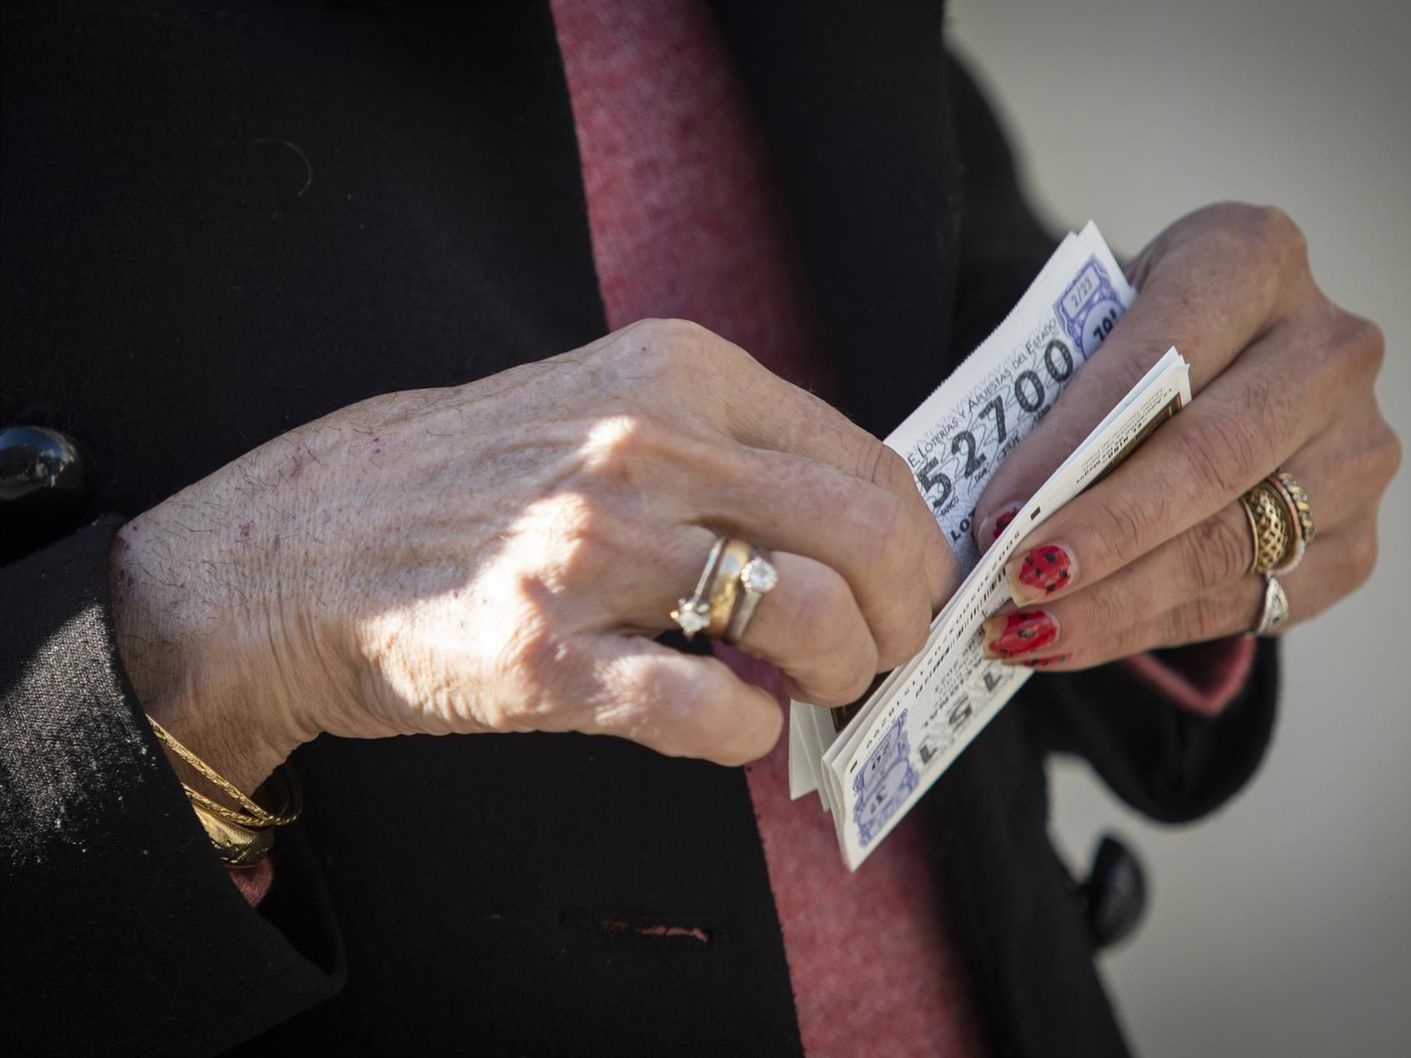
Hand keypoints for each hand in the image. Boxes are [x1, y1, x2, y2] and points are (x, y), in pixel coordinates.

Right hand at [111, 319, 957, 789]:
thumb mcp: (602, 404)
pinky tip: (734, 724)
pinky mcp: (549, 657)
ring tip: (809, 690)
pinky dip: (750, 731)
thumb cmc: (464, 484)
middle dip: (902, 614)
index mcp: (674, 373)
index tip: (912, 588)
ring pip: (808, 619)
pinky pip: (711, 710)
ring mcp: (595, 551)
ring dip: (839, 674)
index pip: (864, 460)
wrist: (302, 552)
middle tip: (885, 652)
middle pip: (864, 536)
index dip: (914, 544)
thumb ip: (724, 447)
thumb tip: (848, 526)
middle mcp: (645, 447)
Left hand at [971, 204, 1398, 707]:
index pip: (1161, 355)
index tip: (997, 510)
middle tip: (1016, 586)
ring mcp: (1360, 450)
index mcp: (1254, 258)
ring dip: (1118, 600)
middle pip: (1212, 458)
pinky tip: (1075, 640)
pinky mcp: (1358, 539)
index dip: (1075, 442)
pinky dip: (1151, 626)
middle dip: (1103, 534)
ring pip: (1233, 544)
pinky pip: (1250, 601)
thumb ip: (1053, 393)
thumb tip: (996, 511)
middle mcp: (1331, 350)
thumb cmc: (1129, 346)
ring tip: (1027, 631)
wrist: (1216, 368)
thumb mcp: (1087, 329)